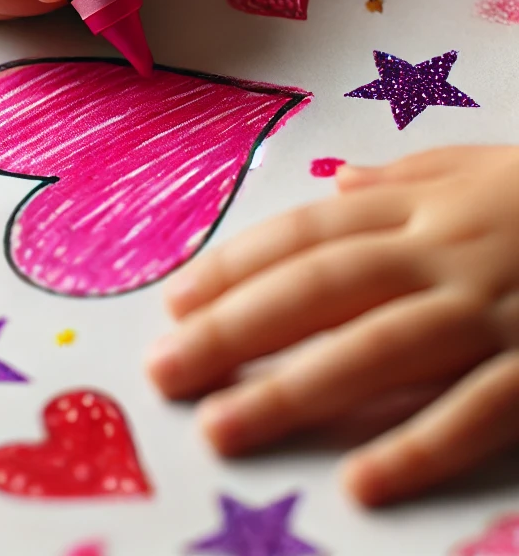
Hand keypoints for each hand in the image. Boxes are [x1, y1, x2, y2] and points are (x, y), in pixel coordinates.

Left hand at [146, 145, 518, 505]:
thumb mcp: (480, 163)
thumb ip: (404, 175)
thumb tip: (332, 188)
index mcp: (422, 203)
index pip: (304, 234)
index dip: (234, 266)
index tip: (175, 301)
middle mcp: (444, 253)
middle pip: (318, 290)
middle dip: (232, 330)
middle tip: (162, 372)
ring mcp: (496, 312)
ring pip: (377, 351)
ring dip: (293, 393)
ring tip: (222, 429)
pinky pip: (478, 413)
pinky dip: (418, 448)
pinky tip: (359, 484)